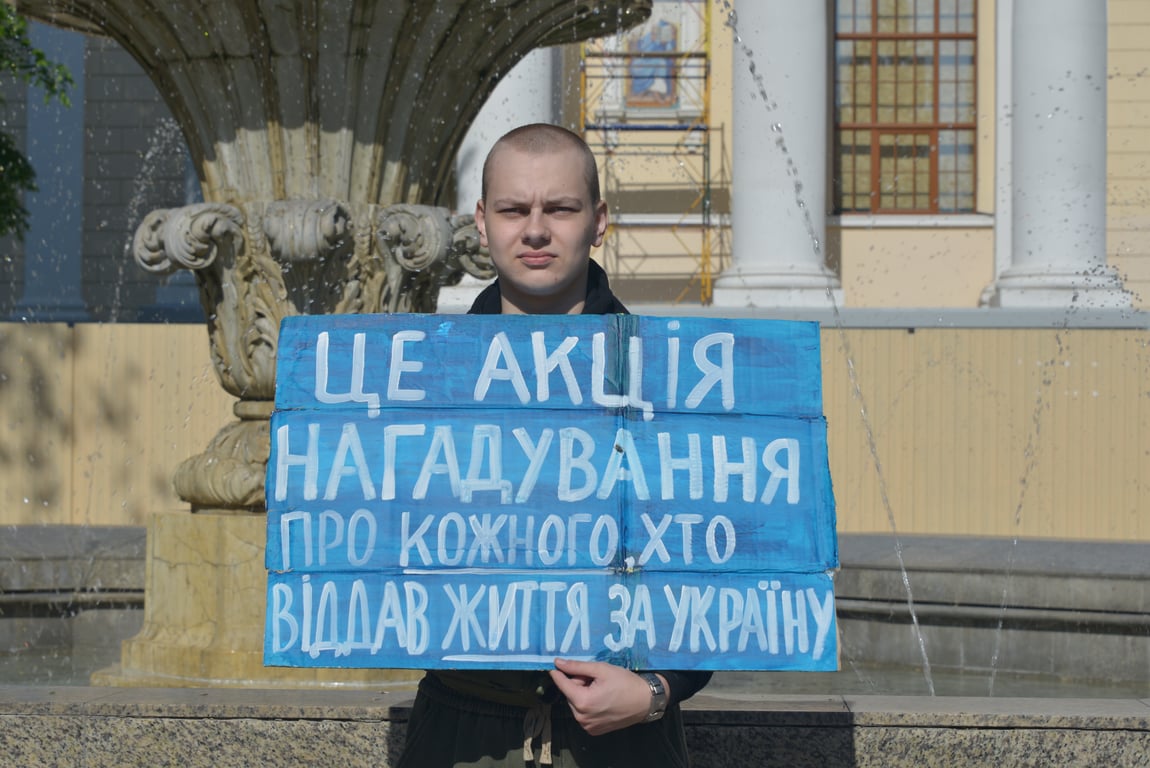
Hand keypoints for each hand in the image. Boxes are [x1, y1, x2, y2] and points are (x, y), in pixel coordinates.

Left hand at [548, 658, 666, 735]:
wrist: (645, 702)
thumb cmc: (625, 682)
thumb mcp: (602, 669)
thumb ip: (577, 666)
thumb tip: (557, 663)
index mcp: (582, 701)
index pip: (562, 684)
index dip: (558, 672)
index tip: (554, 664)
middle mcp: (581, 717)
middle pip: (570, 694)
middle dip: (578, 683)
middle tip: (595, 678)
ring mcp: (587, 726)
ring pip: (576, 704)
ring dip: (583, 694)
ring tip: (601, 689)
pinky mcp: (593, 731)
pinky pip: (583, 714)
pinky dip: (588, 705)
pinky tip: (602, 700)